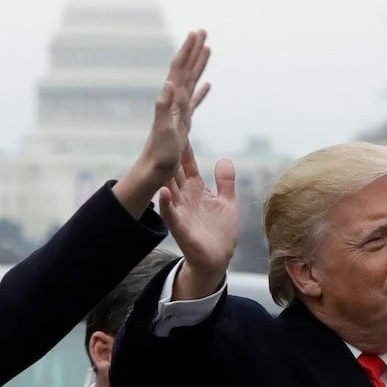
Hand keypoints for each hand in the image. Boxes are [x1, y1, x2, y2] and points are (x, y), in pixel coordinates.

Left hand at [114, 30, 211, 217]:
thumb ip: (163, 106)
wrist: (154, 168)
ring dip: (199, 64)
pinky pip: (195, 101)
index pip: (180, 69)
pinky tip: (207, 84)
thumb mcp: (162, 129)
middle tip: (202, 31)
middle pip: (186, 69)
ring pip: (192, 81)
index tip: (195, 33)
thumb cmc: (159, 152)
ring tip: (207, 49)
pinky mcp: (184, 122)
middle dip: (194, 50)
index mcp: (172, 100)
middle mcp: (175, 101)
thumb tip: (169, 83)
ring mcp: (180, 111)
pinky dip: (201, 90)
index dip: (187, 50)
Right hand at [162, 145, 237, 297]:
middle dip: (168, 155)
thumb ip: (225, 181)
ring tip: (158, 159)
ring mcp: (180, 211)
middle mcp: (185, 197)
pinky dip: (165, 203)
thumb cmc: (221, 232)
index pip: (187, 164)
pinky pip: (170, 213)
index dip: (184, 148)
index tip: (179, 127)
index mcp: (196, 189)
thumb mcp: (227, 202)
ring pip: (169, 189)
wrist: (217, 259)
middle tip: (161, 135)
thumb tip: (225, 159)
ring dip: (163, 175)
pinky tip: (162, 192)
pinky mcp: (180, 227)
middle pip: (174, 171)